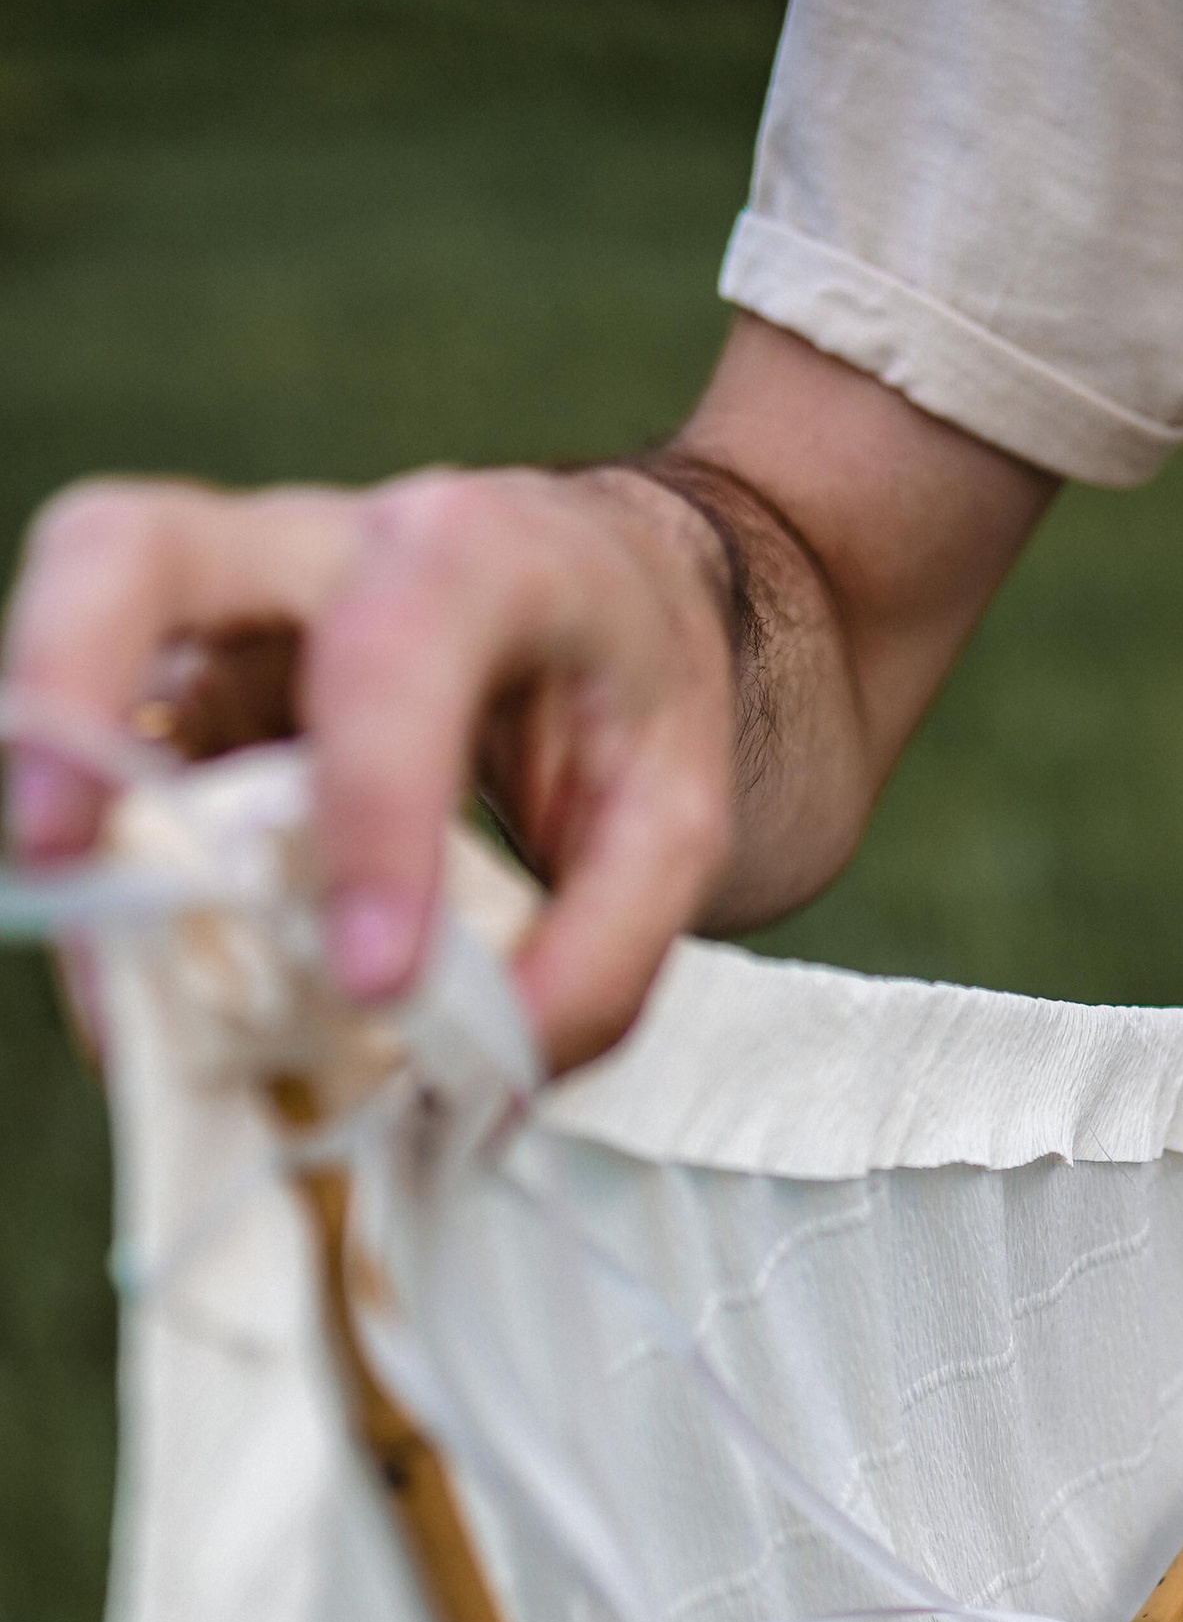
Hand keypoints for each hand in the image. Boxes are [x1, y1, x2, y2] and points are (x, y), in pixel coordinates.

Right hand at [2, 318, 1055, 1075]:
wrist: (641, 606)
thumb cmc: (650, 696)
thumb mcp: (682, 828)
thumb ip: (600, 954)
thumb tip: (477, 1075)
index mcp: (478, 551)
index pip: (392, 651)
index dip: (367, 810)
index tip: (372, 982)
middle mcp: (317, 546)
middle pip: (130, 548)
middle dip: (67, 690)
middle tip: (59, 851)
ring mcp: (229, 616)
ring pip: (84, 662)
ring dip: (70, 828)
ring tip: (115, 996)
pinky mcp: (189, 694)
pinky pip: (113, 766)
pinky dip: (115, 880)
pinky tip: (150, 987)